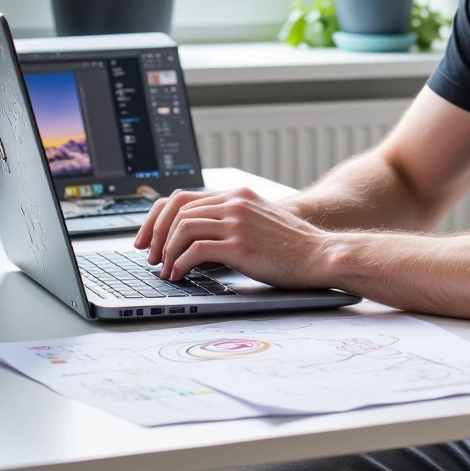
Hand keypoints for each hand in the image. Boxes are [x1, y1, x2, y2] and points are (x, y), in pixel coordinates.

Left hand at [133, 186, 336, 286]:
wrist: (320, 255)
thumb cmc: (292, 246)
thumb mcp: (259, 221)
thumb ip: (231, 220)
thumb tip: (195, 239)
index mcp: (237, 195)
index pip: (182, 198)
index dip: (158, 218)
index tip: (148, 239)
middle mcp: (234, 203)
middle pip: (176, 211)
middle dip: (157, 236)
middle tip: (151, 258)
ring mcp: (237, 222)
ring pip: (182, 229)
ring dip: (167, 252)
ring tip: (166, 270)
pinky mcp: (240, 245)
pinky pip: (195, 250)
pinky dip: (180, 264)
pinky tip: (180, 275)